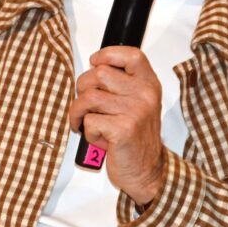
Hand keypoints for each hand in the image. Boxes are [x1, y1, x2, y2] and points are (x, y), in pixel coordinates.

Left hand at [68, 46, 166, 204]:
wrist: (147, 171)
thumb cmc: (136, 138)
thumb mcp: (138, 104)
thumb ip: (123, 85)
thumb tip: (93, 68)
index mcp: (149, 84)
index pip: (131, 55)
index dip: (106, 54)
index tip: (95, 63)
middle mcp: (145, 94)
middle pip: (98, 74)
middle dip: (82, 90)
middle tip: (85, 106)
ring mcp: (135, 111)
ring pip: (88, 97)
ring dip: (78, 112)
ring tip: (85, 123)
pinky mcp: (123, 130)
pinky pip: (89, 120)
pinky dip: (86, 130)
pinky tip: (97, 137)